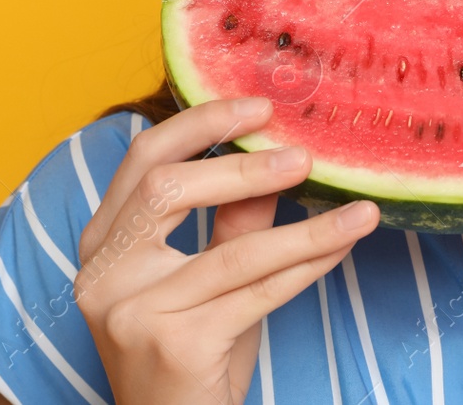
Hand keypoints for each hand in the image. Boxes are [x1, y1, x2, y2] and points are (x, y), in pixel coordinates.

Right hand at [74, 98, 378, 403]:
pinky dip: (309, 265)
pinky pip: (259, 292)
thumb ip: (232, 219)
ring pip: (233, 250)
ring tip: (359, 211)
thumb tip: (279, 154)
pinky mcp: (176, 345)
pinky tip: (343, 246)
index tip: (259, 107)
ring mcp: (133, 312)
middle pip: (169, 189)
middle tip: (305, 156)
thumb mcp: (210, 278)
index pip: (143, 159)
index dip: (200, 124)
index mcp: (102, 245)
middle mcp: (103, 274)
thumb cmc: (192, 354)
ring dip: (307, 228)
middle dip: (246, 167)